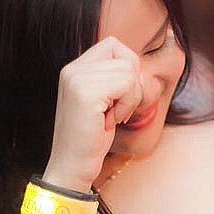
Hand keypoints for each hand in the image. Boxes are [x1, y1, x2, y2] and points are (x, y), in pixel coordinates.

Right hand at [42, 36, 143, 190]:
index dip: (128, 69)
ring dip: (130, 99)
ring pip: (129, 71)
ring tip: (111, 118)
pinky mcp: (86, 93)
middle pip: (125, 57)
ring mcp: (76, 79)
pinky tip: (110, 122)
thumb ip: (115, 80)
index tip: (119, 97)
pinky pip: (126, 85)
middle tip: (117, 111)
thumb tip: (141, 69)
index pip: (114, 45)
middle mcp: (72, 70)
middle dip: (132, 87)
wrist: (72, 168)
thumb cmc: (91, 140)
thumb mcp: (104, 103)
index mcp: (74, 69)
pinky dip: (127, 105)